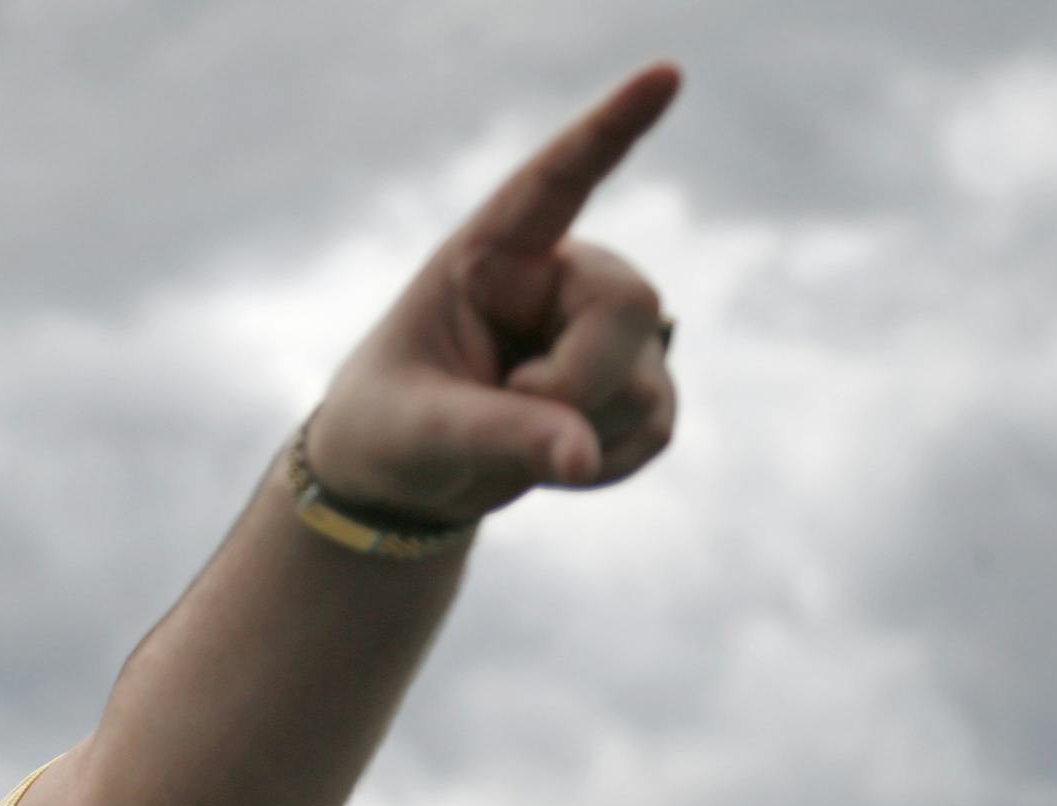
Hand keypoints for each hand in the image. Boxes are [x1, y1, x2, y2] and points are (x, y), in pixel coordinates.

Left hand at [305, 62, 682, 524]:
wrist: (406, 480)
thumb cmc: (390, 429)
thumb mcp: (423, 432)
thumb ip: (500, 434)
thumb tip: (582, 453)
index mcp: (488, 257)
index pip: (552, 184)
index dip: (609, 130)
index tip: (666, 73)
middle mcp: (556, 277)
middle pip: (628, 303)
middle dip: (580, 381)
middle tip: (510, 410)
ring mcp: (602, 328)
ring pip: (645, 377)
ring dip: (583, 432)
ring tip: (512, 438)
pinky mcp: (636, 381)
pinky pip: (655, 424)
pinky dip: (605, 463)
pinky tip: (555, 461)